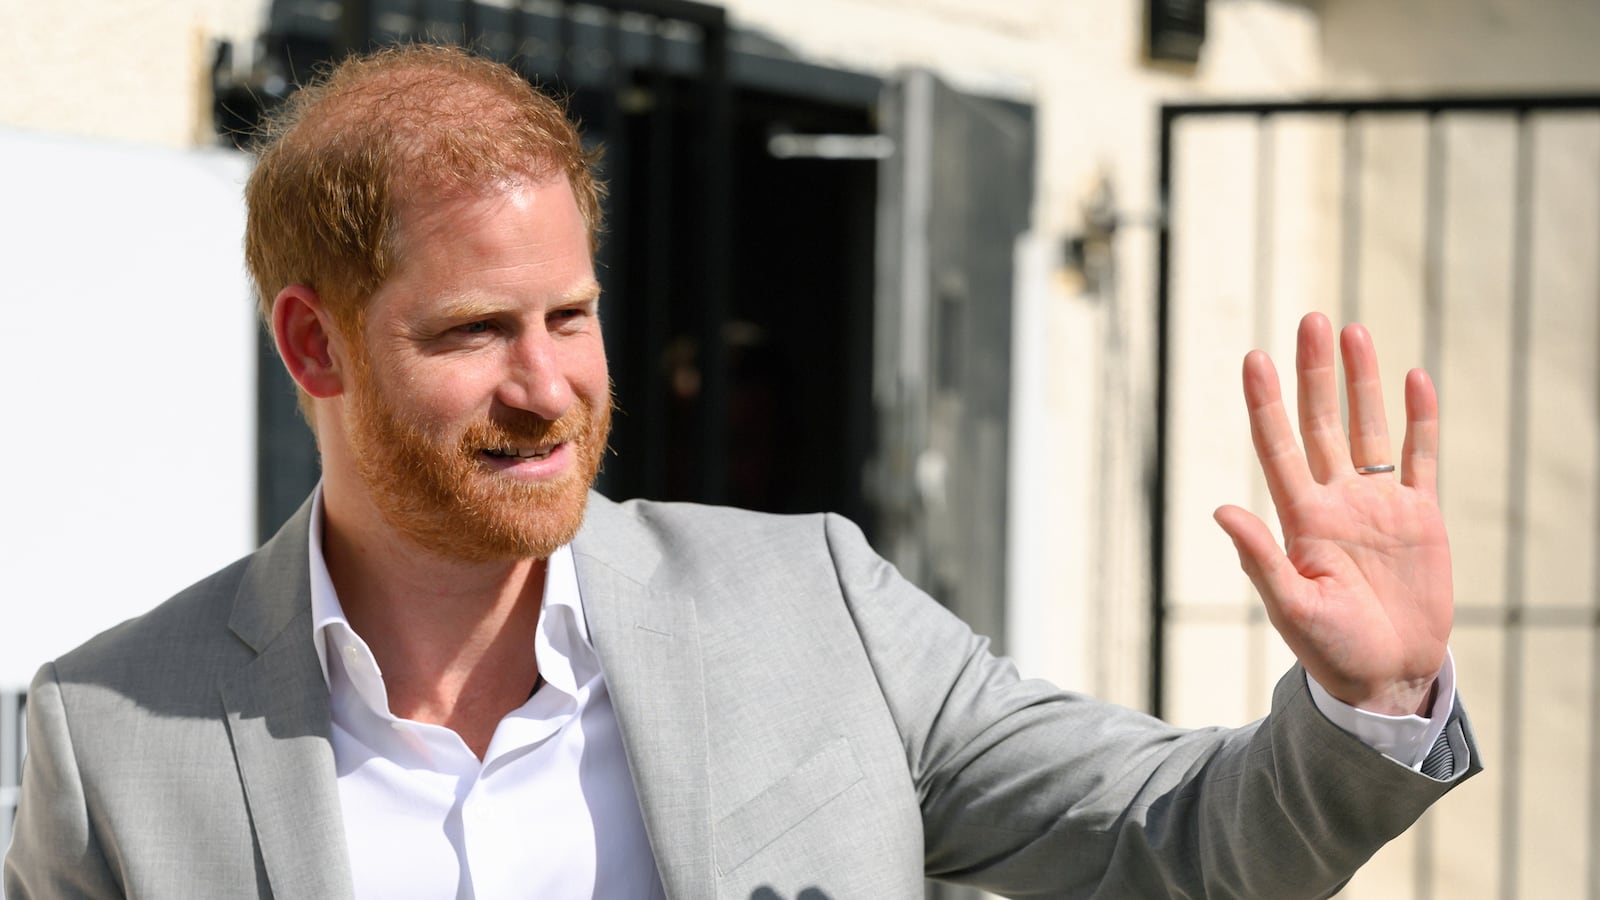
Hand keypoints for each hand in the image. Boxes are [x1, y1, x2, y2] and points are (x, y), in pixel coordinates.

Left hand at [1213, 313, 1451, 715]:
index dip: (1265, 403)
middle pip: (1322, 422)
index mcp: (1300, 519)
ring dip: (1361, 381)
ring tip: (1352, 332)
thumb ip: (1260, 558)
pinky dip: (1419, 420)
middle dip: (1315, 373)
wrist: (1386, 676)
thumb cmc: (1331, 650)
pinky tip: (1414, 378)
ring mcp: (1378, 504)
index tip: (1254, 358)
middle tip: (1310, 320)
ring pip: (1368, 428)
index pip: (1277, 447)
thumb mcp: (1291, 608)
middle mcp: (1336, 500)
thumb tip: (1221, 510)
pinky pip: (1419, 457)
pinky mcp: (1420, 516)